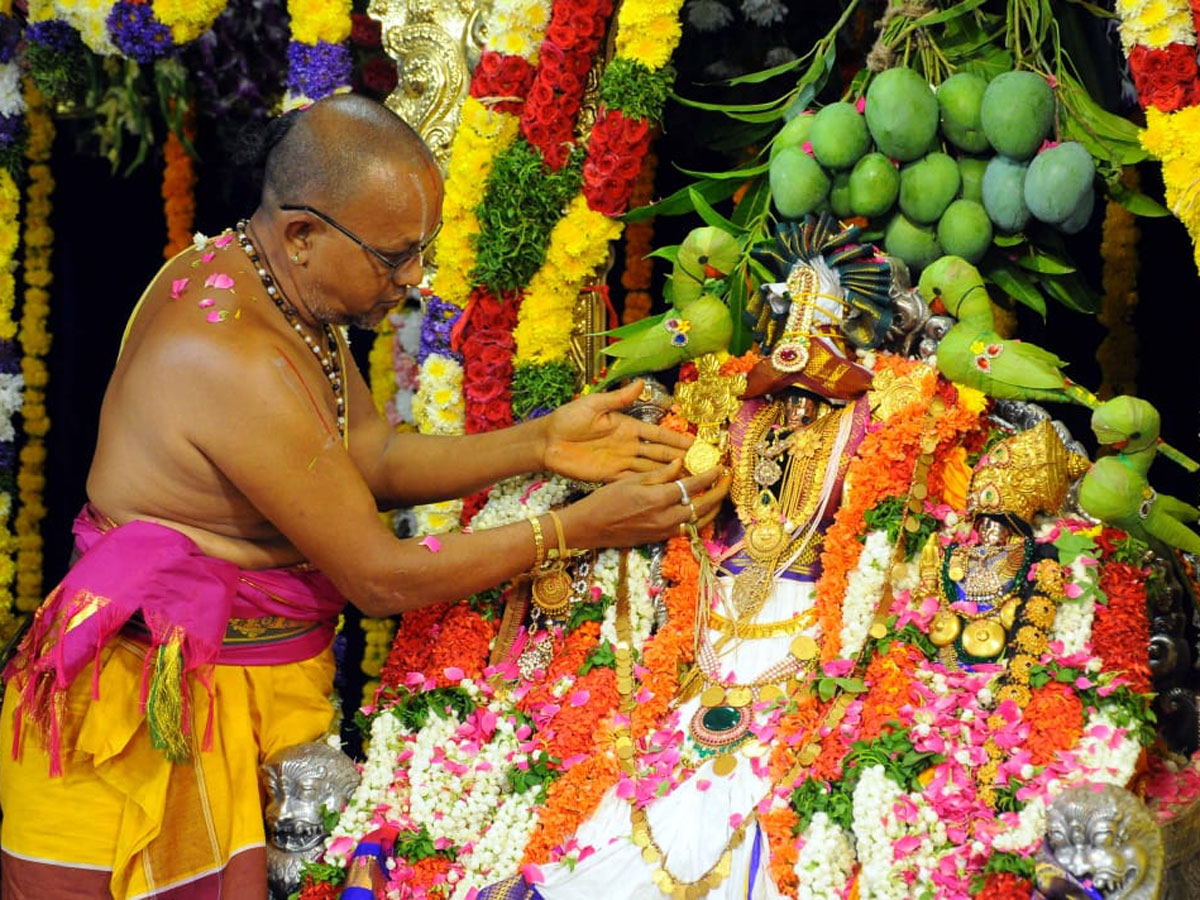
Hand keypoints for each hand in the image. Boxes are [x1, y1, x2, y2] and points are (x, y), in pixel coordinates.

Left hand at [540, 380, 691, 482]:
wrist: (547, 441)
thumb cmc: (568, 418)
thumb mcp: (594, 404)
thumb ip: (618, 398)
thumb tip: (640, 383)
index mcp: (627, 425)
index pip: (657, 433)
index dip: (676, 438)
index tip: (696, 443)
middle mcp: (628, 444)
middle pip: (659, 453)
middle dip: (680, 458)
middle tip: (703, 464)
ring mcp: (620, 461)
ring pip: (650, 468)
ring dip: (669, 473)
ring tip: (690, 478)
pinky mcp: (609, 476)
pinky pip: (634, 480)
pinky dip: (649, 484)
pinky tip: (664, 489)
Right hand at [562, 460, 730, 548]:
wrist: (591, 527)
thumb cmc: (606, 499)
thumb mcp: (632, 480)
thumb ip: (660, 473)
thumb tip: (681, 463)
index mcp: (658, 498)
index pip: (693, 485)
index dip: (710, 475)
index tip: (720, 466)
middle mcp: (666, 517)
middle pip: (703, 505)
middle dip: (719, 491)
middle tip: (728, 479)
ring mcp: (665, 530)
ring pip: (699, 520)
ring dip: (713, 507)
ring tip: (721, 495)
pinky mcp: (661, 538)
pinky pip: (688, 528)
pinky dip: (699, 519)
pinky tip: (702, 510)